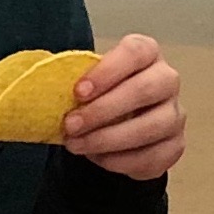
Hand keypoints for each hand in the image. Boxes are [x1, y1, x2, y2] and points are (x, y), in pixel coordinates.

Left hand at [61, 32, 182, 179]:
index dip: (107, 71)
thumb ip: (74, 79)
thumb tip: (38, 84)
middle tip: (71, 125)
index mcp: (146, 54)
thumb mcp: (88, 81)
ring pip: (151, 127)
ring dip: (108, 139)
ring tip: (77, 145)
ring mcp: (175, 114)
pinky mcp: (175, 145)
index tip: (78, 92)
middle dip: (103, 110)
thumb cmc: (101, 95)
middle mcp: (166, 80)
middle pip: (145, 90)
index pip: (135, 52)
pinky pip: (152, 156)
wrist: (119, 127)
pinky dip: (120, 161)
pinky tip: (98, 158)